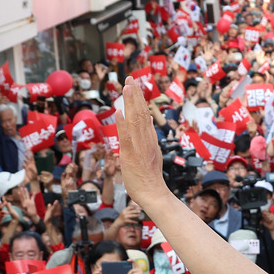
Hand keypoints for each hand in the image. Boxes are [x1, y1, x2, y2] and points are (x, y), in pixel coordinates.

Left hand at [118, 80, 165, 203]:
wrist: (154, 194)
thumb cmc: (150, 179)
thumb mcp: (151, 155)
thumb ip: (148, 140)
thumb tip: (148, 124)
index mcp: (151, 140)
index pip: (146, 116)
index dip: (140, 100)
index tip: (136, 86)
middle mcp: (146, 140)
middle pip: (142, 113)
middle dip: (136, 94)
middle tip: (130, 78)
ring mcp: (139, 147)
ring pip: (135, 120)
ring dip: (131, 102)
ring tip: (127, 86)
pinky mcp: (131, 155)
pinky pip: (126, 136)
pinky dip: (122, 123)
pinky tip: (119, 111)